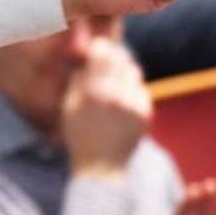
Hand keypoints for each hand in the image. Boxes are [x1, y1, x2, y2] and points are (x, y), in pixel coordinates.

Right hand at [62, 38, 148, 178]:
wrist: (101, 167)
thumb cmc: (80, 134)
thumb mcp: (70, 106)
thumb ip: (79, 78)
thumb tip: (86, 54)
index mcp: (93, 92)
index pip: (103, 52)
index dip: (100, 47)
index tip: (97, 47)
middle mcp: (115, 95)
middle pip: (121, 58)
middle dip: (113, 57)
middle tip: (106, 63)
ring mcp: (133, 104)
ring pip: (133, 72)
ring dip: (123, 75)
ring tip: (112, 88)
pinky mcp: (145, 113)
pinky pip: (140, 90)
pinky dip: (131, 93)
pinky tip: (121, 106)